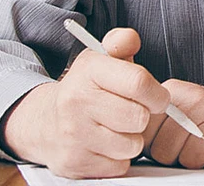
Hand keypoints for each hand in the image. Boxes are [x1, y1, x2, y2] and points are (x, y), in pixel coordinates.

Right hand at [1, 28, 170, 178]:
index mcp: (89, 72)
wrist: (45, 122)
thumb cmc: (87, 89)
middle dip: (144, 116)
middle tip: (134, 112)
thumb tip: (130, 38)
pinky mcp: (75, 163)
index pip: (139, 82)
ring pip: (132, 145)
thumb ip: (121, 43)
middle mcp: (76, 102)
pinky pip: (119, 165)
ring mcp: (73, 135)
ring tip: (117, 128)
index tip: (158, 98)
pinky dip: (118, 158)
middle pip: (139, 117)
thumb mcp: (101, 59)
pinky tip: (105, 145)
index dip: (157, 93)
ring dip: (132, 139)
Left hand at [144, 82, 203, 168]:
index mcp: (175, 92)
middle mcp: (198, 98)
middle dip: (175, 156)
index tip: (166, 141)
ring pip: (190, 160)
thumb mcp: (178, 107)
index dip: (153, 146)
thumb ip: (151, 120)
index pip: (144, 133)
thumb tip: (121, 143)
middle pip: (164, 151)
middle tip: (191, 144)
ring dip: (199, 161)